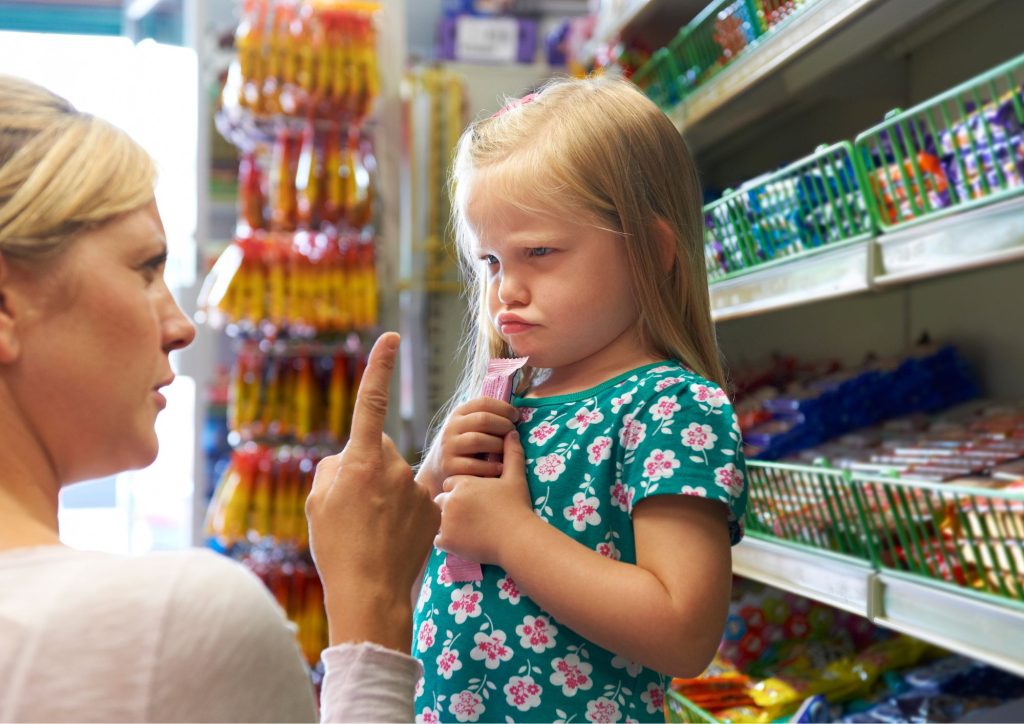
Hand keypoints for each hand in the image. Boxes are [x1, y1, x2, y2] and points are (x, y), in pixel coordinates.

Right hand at [306, 332, 440, 651]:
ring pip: (396, 477)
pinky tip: (392, 537)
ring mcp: (417, 488)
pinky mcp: (434, 507)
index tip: (390, 337)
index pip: (371, 402)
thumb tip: (349, 459)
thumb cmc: (336, 547)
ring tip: (372, 530)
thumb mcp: (318, 503)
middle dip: (367, 467)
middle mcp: (393, 466)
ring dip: (385, 493)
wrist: (370, 592)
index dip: (380, 367)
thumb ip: (333, 469)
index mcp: (361, 460)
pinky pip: (414, 498)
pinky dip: (403, 512)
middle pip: (378, 450)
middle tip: (353, 506)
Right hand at [420, 397, 518, 496]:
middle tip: (514, 433)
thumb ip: (488, 418)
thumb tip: (517, 413)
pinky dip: (491, 466)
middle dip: (504, 425)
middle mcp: (451, 427)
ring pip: (478, 440)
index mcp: (459, 413)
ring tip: (507, 450)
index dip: (503, 408)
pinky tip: (500, 468)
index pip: (483, 402)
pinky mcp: (449, 466)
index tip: (516, 416)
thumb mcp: (470, 426)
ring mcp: (449, 447)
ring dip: (498, 445)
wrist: (439, 468)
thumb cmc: (465, 445)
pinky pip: (474, 465)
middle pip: (483, 419)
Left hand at [433, 430, 535, 568]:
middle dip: (452, 506)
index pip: (451, 483)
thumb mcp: (515, 477)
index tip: (474, 498)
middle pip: (442, 500)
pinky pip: (437, 539)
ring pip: (437, 519)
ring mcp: (446, 521)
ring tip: (466, 529)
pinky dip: (447, 540)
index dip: (461, 490)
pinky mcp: (446, 540)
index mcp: (463, 483)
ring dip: (447, 522)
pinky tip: (462, 540)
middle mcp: (450, 499)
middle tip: (470, 516)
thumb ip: (511, 453)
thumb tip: (512, 432)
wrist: (517, 538)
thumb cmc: (517, 507)